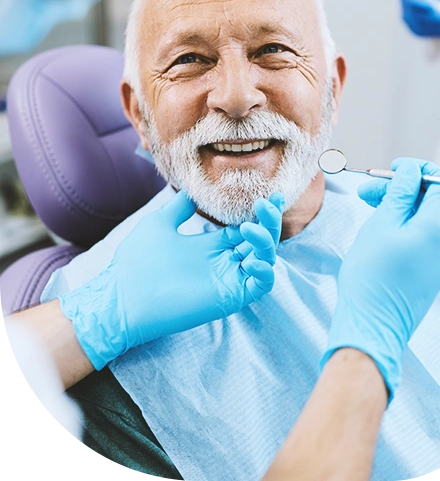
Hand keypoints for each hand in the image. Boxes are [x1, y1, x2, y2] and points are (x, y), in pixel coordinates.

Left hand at [59, 191, 283, 370]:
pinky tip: (252, 259)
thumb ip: (180, 207)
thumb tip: (192, 190)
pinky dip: (265, 272)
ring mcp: (229, 279)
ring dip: (265, 241)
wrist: (122, 296)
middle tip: (267, 202)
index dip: (261, 213)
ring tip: (248, 227)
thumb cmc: (137, 262)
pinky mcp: (229, 297)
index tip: (269, 195)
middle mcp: (224, 261)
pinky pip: (260, 286)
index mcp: (212, 245)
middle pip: (261, 240)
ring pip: (265, 259)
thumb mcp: (159, 223)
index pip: (246, 227)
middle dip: (269, 221)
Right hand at [321, 158, 439, 402]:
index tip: (393, 168)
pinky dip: (404, 225)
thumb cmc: (371, 276)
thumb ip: (400, 193)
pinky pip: (423, 237)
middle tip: (367, 190)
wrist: (372, 326)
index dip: (418, 169)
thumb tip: (411, 170)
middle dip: (401, 189)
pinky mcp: (433, 271)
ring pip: (424, 218)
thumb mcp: (382, 225)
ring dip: (399, 206)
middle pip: (431, 200)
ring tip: (367, 206)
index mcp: (439, 228)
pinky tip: (379, 227)